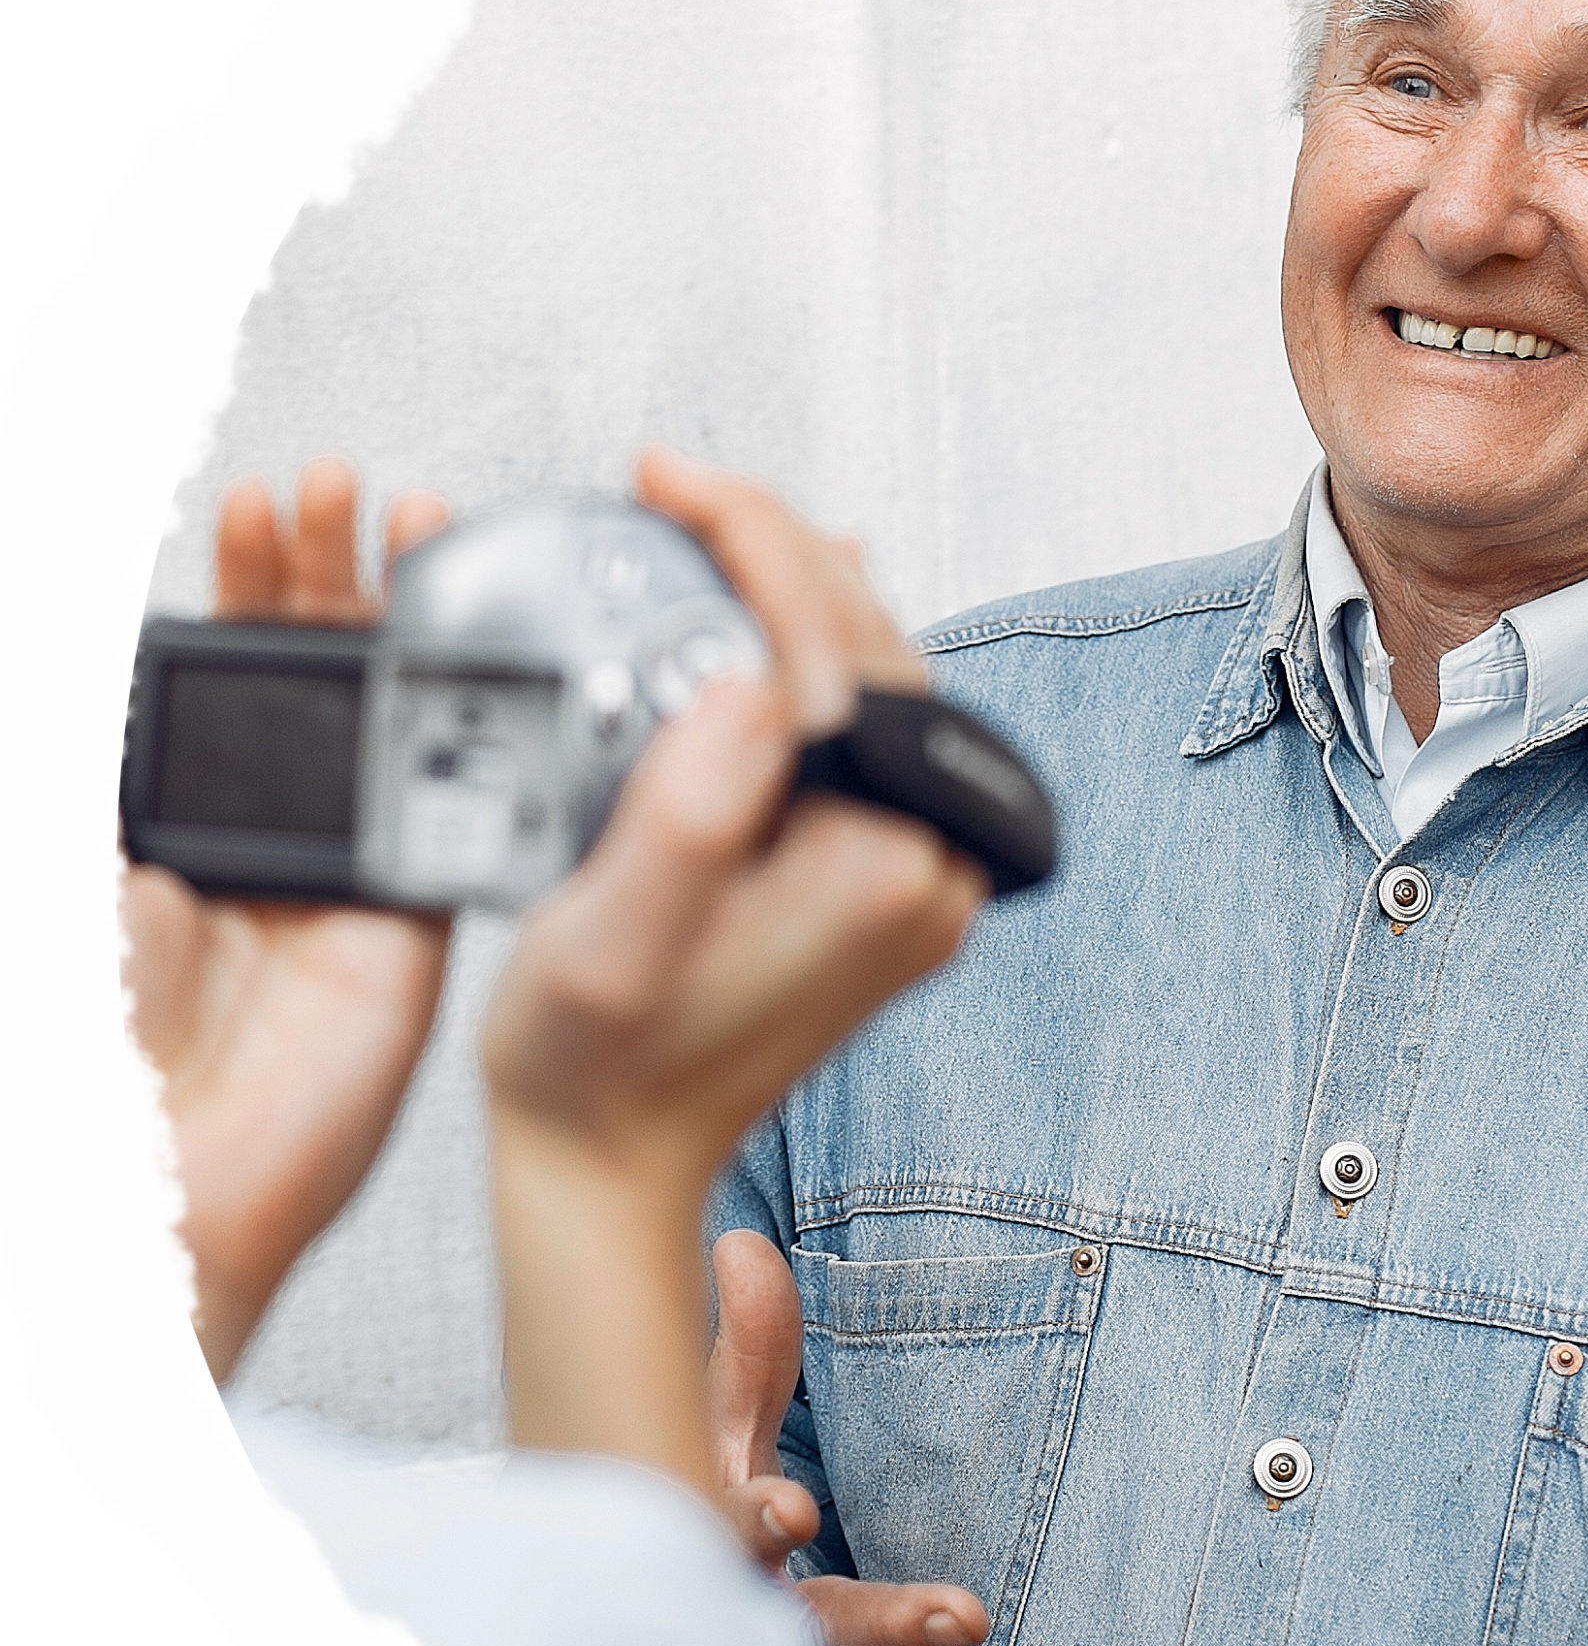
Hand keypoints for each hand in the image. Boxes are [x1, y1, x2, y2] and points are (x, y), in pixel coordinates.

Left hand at [123, 459, 450, 1379]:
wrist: (158, 1186)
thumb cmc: (91, 1050)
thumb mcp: (77, 879)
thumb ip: (110, 769)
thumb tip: (108, 650)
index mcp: (169, 810)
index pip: (216, 666)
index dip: (240, 582)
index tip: (256, 512)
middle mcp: (259, 830)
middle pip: (308, 671)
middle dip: (326, 571)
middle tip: (340, 496)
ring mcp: (339, 873)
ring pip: (389, 718)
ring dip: (403, 622)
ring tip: (409, 528)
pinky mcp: (409, 923)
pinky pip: (450, 809)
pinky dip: (468, 729)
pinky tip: (464, 661)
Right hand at [485, 452, 987, 1492]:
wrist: (614, 1163)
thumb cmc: (599, 1065)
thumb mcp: (613, 931)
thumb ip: (691, 806)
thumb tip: (748, 676)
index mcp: (884, 869)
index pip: (837, 649)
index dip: (752, 540)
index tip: (670, 481)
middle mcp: (930, 870)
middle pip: (873, 650)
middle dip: (776, 548)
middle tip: (677, 487)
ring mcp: (916, 875)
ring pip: (873, 680)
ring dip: (795, 593)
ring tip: (706, 529)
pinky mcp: (882, 877)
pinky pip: (860, 732)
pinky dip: (807, 659)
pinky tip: (763, 618)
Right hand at [706, 1229, 1102, 1645]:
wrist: (656, 1642)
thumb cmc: (695, 1505)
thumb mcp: (711, 1428)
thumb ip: (746, 1350)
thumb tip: (745, 1241)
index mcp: (707, 1557)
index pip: (717, 1541)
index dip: (750, 1527)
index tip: (793, 1509)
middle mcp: (752, 1642)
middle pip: (815, 1643)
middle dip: (886, 1628)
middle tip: (965, 1613)